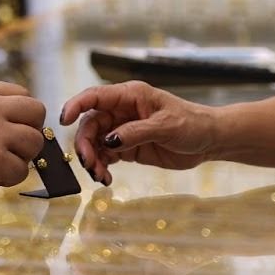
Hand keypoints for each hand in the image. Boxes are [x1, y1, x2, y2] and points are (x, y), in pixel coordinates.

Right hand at [0, 81, 45, 210]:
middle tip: (12, 147)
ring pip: (35, 142)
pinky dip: (7, 179)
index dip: (22, 115)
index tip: (10, 129)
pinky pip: (22, 170)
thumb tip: (23, 128)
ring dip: (20, 158)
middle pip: (37, 112)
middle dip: (30, 132)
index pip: (23, 94)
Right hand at [60, 81, 218, 184]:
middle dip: (86, 144)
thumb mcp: (166, 126)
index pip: (95, 96)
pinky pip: (106, 155)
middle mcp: (121, 111)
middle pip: (91, 124)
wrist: (209, 141)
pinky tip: (106, 178)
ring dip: (93, 158)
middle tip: (89, 164)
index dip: (76, 105)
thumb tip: (109, 140)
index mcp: (129, 96)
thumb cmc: (192, 124)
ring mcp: (123, 129)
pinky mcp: (127, 147)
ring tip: (99, 176)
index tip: (64, 120)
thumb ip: (136, 132)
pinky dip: (102, 167)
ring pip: (96, 142)